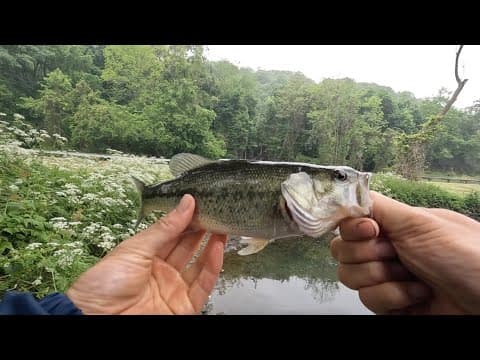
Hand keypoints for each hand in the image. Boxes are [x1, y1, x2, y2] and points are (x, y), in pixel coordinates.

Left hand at [66, 195, 226, 314]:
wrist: (96, 317)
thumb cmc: (103, 286)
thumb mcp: (135, 248)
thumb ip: (165, 228)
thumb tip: (185, 204)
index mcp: (146, 256)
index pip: (173, 234)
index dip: (186, 219)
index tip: (200, 203)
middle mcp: (161, 272)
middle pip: (188, 247)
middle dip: (201, 229)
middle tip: (213, 211)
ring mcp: (173, 289)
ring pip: (199, 265)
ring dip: (211, 245)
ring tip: (221, 225)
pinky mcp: (183, 307)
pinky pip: (203, 285)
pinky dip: (213, 267)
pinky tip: (217, 248)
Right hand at [330, 191, 479, 314]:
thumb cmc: (468, 257)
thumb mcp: (420, 222)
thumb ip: (380, 206)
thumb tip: (347, 191)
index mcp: (393, 225)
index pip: (349, 222)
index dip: (353, 229)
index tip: (371, 231)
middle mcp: (386, 249)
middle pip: (343, 250)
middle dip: (369, 256)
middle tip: (397, 255)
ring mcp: (387, 277)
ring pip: (351, 277)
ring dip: (382, 279)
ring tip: (413, 278)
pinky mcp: (389, 303)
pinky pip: (368, 300)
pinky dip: (392, 299)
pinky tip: (417, 295)